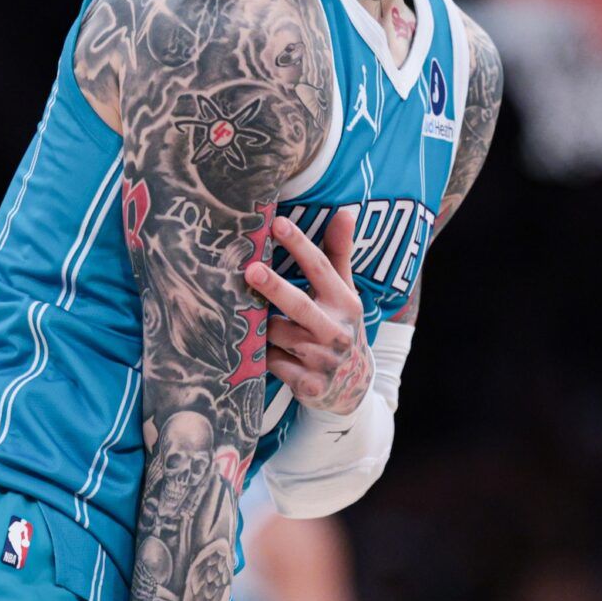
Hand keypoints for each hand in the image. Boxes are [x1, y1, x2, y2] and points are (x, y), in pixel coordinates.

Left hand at [243, 209, 372, 415]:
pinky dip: (263, 355)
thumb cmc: (339, 326)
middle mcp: (336, 331)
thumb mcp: (344, 293)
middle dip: (274, 288)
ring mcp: (323, 360)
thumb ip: (339, 254)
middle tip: (250, 269)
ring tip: (254, 320)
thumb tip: (345, 212)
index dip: (300, 245)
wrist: (351, 388)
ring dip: (261, 327)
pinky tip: (262, 351)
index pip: (322, 268)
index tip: (277, 223)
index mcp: (345, 303)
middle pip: (299, 305)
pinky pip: (272, 363)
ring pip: (277, 335)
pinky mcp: (309, 385)